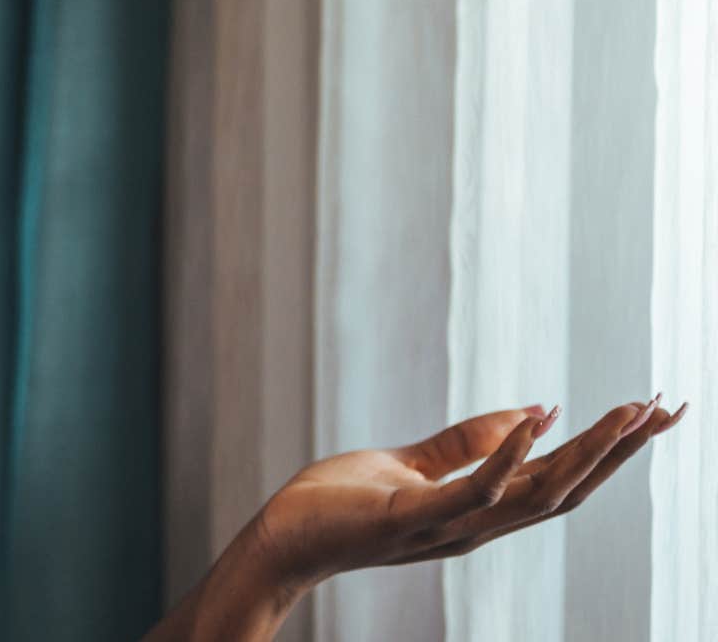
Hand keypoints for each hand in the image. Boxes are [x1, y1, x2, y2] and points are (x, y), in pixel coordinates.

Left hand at [241, 395, 689, 591]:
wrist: (282, 540)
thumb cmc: (340, 504)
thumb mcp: (410, 464)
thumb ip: (468, 442)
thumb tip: (535, 410)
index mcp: (479, 511)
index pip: (560, 480)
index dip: (609, 449)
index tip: (653, 413)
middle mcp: (476, 526)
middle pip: (566, 491)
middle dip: (619, 452)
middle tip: (668, 411)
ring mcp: (446, 526)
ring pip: (535, 495)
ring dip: (582, 453)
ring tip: (623, 414)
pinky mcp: (409, 518)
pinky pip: (469, 491)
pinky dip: (505, 458)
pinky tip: (534, 423)